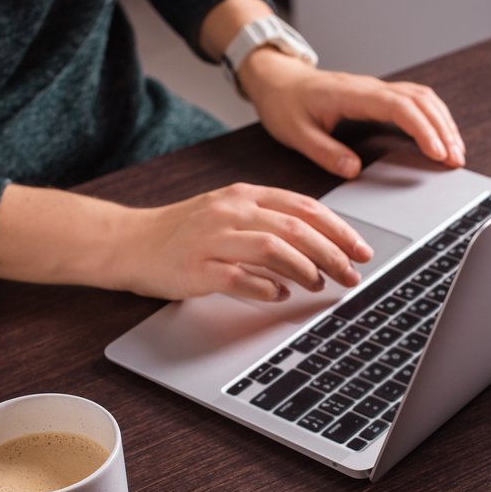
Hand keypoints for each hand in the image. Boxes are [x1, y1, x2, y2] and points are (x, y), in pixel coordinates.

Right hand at [119, 183, 372, 300]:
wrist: (129, 242)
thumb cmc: (182, 233)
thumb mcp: (229, 214)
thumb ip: (269, 223)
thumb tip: (318, 245)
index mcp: (244, 196)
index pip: (304, 208)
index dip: (339, 230)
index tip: (361, 250)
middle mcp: (231, 211)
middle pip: (296, 229)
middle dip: (332, 254)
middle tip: (351, 275)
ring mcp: (213, 238)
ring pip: (274, 249)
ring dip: (305, 270)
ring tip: (318, 286)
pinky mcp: (198, 267)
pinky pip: (241, 278)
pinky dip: (266, 288)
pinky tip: (279, 295)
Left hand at [237, 50, 466, 177]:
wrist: (278, 80)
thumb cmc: (285, 105)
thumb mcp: (295, 133)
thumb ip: (324, 152)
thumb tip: (354, 169)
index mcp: (351, 95)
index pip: (399, 107)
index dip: (423, 129)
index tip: (437, 153)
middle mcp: (369, 87)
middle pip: (420, 100)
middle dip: (443, 129)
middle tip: (456, 161)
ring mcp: (376, 88)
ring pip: (422, 97)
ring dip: (443, 122)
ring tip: (455, 152)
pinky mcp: (378, 95)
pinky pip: (414, 100)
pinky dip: (433, 117)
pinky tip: (440, 135)